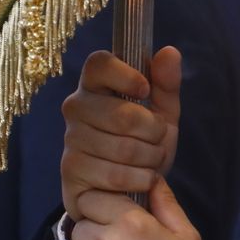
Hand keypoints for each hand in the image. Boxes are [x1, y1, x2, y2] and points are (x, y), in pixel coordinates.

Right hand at [61, 47, 182, 219]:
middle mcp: (76, 106)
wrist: (126, 188)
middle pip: (122, 114)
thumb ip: (166, 84)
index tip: (145, 90)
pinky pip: (116, 174)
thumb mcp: (162, 113)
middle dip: (153, 132)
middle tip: (157, 139)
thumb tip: (169, 51)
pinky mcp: (71, 170)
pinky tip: (140, 178)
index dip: (125, 75)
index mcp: (95, 84)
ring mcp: (70, 139)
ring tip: (150, 160)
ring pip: (124, 148)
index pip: (99, 64)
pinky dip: (140, 179)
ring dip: (150, 158)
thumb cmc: (142, 142)